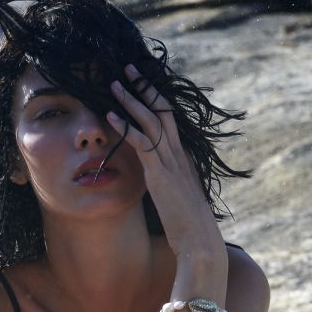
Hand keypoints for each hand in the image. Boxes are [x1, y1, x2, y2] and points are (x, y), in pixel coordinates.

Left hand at [107, 64, 226, 262]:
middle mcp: (180, 155)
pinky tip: (112, 115)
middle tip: (130, 69)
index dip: (157, 101)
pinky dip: (126, 126)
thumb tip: (163, 186)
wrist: (200, 242)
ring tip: (114, 84)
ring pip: (151, 121)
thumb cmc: (190, 228)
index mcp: (185, 159)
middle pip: (163, 111)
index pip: (171, 121)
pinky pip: (141, 143)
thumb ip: (171, 188)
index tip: (144, 85)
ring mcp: (171, 163)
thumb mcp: (179, 201)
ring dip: (131, 100)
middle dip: (146, 88)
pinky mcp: (160, 175)